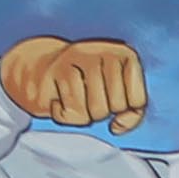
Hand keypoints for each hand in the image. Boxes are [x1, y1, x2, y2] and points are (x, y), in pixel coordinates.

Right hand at [1, 33, 148, 130]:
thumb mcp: (118, 98)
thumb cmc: (84, 86)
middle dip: (102, 111)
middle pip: (115, 106)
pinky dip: (64, 115)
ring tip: (74, 97)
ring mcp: (80, 58)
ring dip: (84, 115)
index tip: (110, 97)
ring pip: (96, 111)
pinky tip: (59, 98)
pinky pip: (73, 114)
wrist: (41, 72)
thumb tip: (116, 126)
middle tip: (87, 96)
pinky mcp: (58, 71)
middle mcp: (104, 51)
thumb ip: (132, 115)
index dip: (124, 110)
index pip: (137, 102)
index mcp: (125, 55)